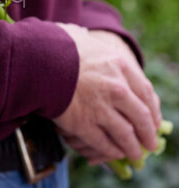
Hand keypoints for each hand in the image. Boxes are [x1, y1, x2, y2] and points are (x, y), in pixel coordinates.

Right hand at [53, 23, 161, 162]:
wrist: (33, 61)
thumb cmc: (52, 45)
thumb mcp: (76, 35)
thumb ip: (84, 39)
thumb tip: (81, 33)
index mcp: (118, 65)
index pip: (145, 92)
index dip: (152, 110)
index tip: (153, 119)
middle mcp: (116, 88)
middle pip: (141, 117)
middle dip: (147, 133)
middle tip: (149, 143)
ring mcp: (101, 108)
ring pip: (125, 135)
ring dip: (132, 147)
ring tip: (134, 154)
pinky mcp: (84, 124)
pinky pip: (103, 142)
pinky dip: (110, 150)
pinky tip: (113, 152)